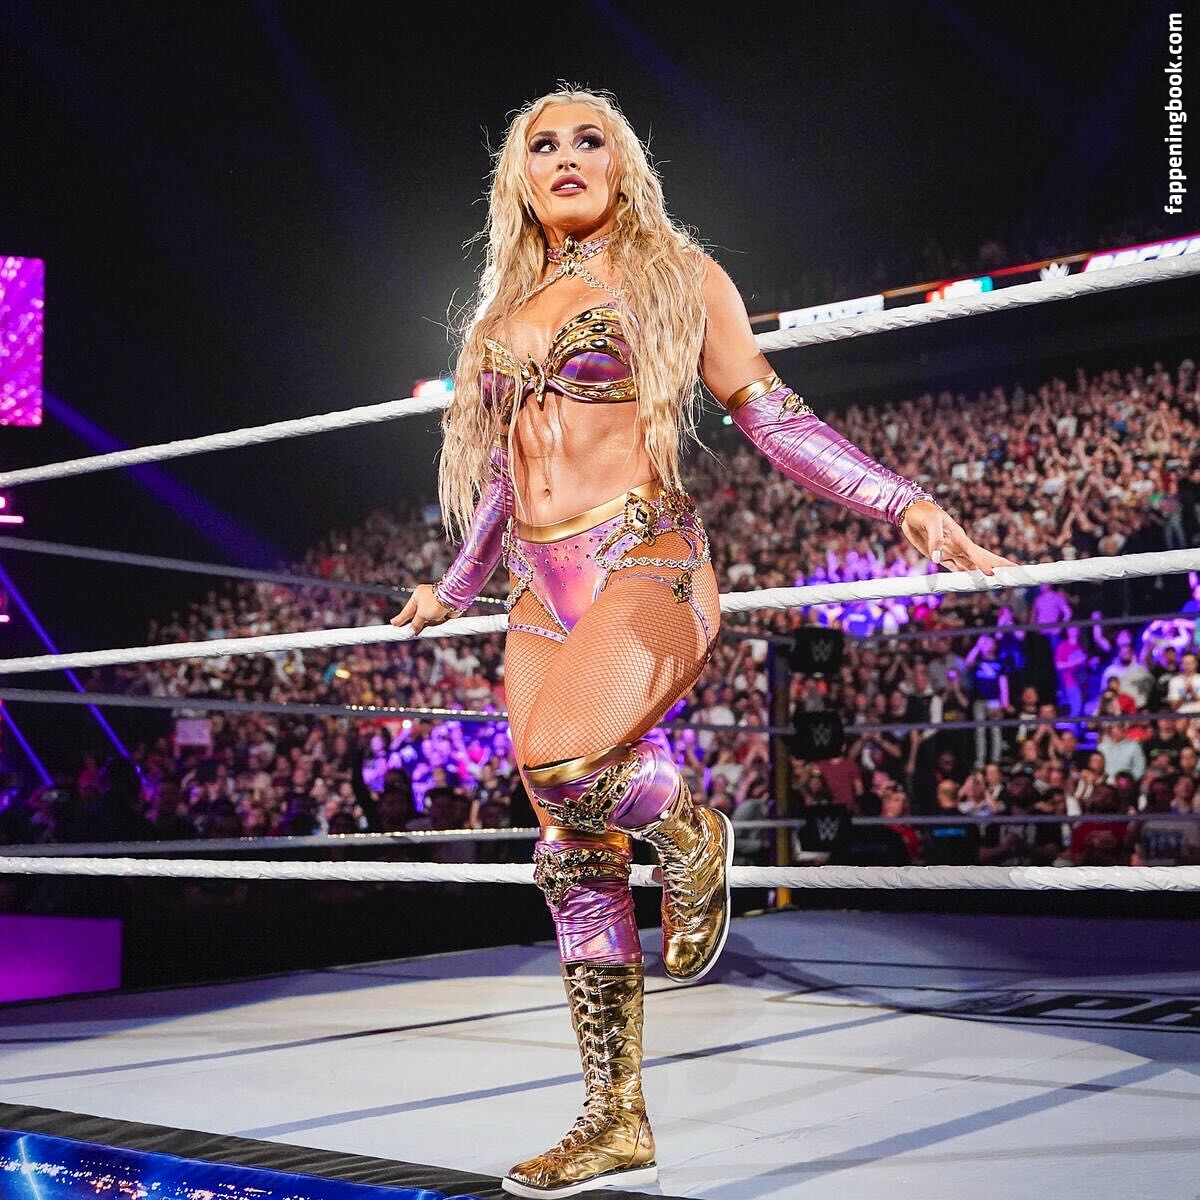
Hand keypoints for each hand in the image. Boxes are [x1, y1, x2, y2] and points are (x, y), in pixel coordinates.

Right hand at [390, 584, 456, 635]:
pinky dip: (434, 624)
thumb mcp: (422, 614)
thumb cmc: (437, 602)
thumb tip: (409, 632)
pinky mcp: (443, 610)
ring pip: (426, 618)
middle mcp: (426, 599)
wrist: (454, 599)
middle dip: (412, 623)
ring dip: (424, 624)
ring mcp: (435, 604)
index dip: (400, 619)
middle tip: (404, 631)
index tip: (394, 624)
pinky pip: (436, 620)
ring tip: (416, 632)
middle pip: (417, 615)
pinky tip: (431, 628)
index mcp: (418, 595)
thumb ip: (415, 624)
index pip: (407, 610)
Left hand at [899, 501, 1015, 575]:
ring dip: (982, 574)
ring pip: (970, 565)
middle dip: (997, 566)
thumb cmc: (923, 512)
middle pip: (980, 558)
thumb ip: (935, 539)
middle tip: (1015, 575)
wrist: (910, 512)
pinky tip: (973, 581)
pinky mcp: (940, 556)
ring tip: (999, 582)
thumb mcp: (930, 522)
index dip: (983, 563)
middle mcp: (958, 545)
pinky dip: (964, 576)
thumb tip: (937, 559)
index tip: (993, 574)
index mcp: (959, 536)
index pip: (975, 552)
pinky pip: (954, 568)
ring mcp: (950, 551)